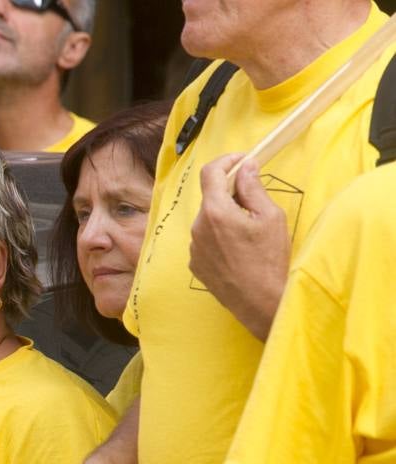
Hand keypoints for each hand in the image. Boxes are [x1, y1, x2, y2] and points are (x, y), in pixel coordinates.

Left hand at [189, 154, 289, 340]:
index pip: (210, 172)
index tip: (242, 161)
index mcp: (215, 212)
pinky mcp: (195, 264)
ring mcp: (193, 247)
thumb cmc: (269, 258)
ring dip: (225, 217)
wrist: (259, 301)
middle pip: (211, 198)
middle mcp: (197, 227)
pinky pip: (205, 240)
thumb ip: (253, 188)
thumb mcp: (270, 217)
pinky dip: (220, 237)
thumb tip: (246, 166)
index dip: (226, 161)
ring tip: (249, 232)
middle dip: (230, 193)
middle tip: (254, 201)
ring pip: (208, 220)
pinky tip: (239, 250)